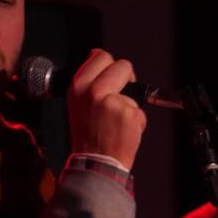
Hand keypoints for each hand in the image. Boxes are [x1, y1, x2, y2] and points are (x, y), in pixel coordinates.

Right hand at [67, 48, 146, 168]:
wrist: (95, 163)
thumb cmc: (88, 134)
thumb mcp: (78, 103)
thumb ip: (89, 80)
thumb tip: (97, 54)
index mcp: (78, 86)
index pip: (100, 56)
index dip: (110, 66)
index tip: (112, 76)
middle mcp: (93, 91)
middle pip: (122, 65)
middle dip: (127, 77)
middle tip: (121, 95)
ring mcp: (112, 102)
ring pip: (134, 91)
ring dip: (130, 105)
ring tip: (116, 122)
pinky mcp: (129, 114)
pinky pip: (140, 111)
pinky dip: (136, 121)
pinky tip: (123, 131)